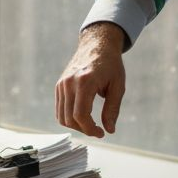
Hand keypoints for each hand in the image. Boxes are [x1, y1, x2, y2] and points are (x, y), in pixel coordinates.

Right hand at [55, 22, 125, 137]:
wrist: (97, 45)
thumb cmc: (111, 65)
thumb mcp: (118, 86)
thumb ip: (113, 109)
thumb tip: (109, 130)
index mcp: (85, 81)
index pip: (81, 115)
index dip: (90, 129)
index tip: (101, 133)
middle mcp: (69, 83)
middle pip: (70, 118)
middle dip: (84, 129)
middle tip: (98, 130)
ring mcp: (62, 84)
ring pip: (62, 116)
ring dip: (75, 125)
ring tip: (90, 124)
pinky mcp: (59, 85)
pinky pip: (59, 109)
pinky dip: (69, 117)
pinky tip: (82, 116)